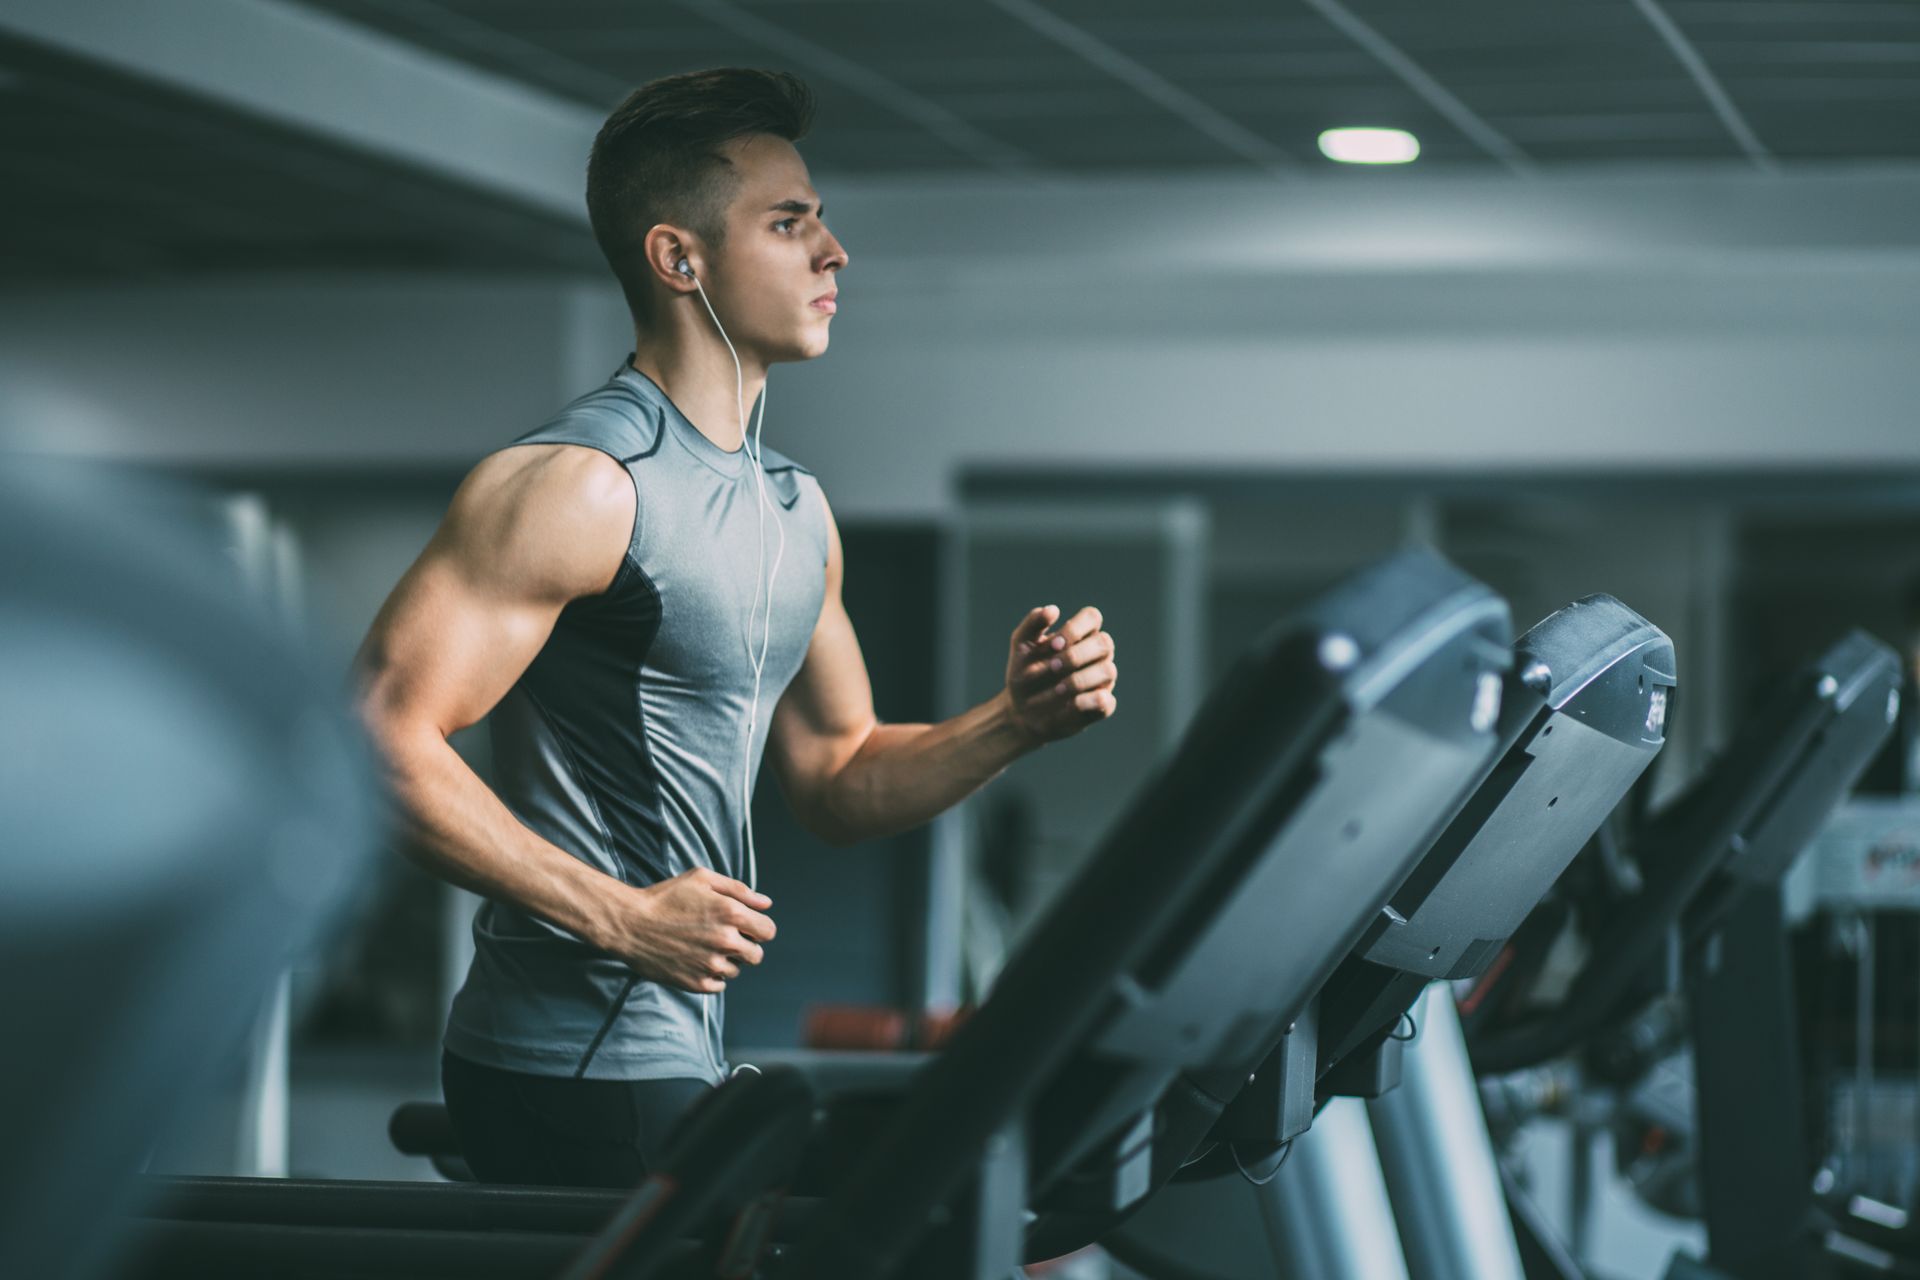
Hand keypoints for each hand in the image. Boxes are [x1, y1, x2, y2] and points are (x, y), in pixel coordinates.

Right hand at [612, 868, 775, 994]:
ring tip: (702, 946)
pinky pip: (719, 985)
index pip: (768, 931)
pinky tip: (694, 960)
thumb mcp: (702, 879)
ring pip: (736, 970)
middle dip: (745, 946)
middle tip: (723, 938)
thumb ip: (739, 890)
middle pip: (757, 955)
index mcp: (731, 914)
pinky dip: (711, 976)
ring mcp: (711, 965)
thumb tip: (766, 904)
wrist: (630, 924)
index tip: (745, 926)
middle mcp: (726, 941)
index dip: (758, 928)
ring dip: (726, 961)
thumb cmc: (666, 897)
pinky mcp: (697, 983)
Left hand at [1005, 604, 1118, 746]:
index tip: (1054, 645)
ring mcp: (1101, 680)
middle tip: (1052, 667)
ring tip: (1056, 689)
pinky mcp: (1100, 705)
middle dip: (1077, 655)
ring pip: (1108, 670)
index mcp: (1079, 636)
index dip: (1076, 628)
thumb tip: (1053, 609)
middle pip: (1105, 643)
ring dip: (1080, 679)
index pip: (1092, 617)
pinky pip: (1107, 701)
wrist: (1020, 710)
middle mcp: (1095, 655)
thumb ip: (1033, 623)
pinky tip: (1069, 703)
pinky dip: (1089, 701)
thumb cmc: (1024, 673)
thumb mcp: (1021, 646)